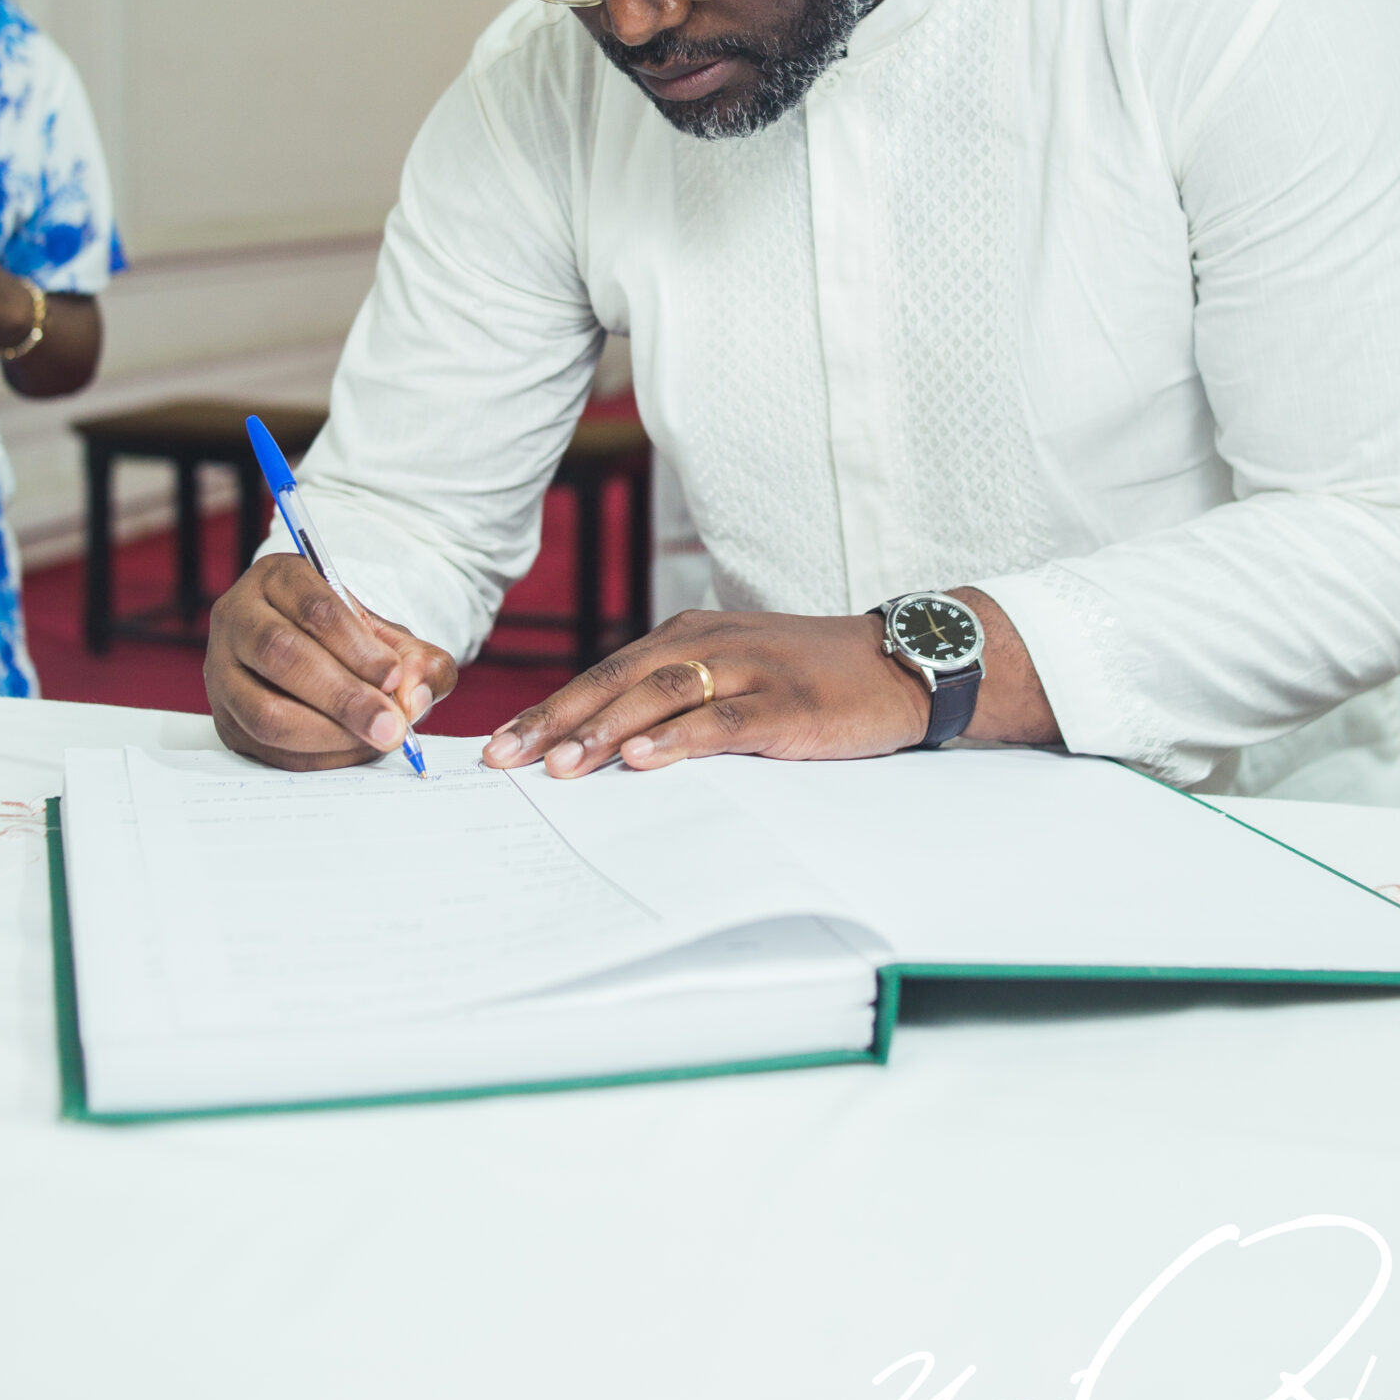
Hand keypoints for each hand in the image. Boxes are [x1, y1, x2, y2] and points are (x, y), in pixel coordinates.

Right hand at [205, 554, 457, 770]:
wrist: (314, 656)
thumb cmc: (352, 643)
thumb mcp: (392, 639)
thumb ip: (420, 662)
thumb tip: (416, 698)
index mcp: (280, 577)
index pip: (314, 608)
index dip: (355, 647)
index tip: (393, 677)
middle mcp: (239, 616)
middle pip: (281, 654)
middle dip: (342, 697)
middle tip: (390, 724)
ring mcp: (221, 669)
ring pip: (263, 709)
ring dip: (327, 733)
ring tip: (374, 738)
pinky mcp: (222, 717)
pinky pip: (263, 747)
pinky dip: (314, 756)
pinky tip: (350, 750)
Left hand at [481, 608, 930, 777]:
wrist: (900, 661)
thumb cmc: (808, 675)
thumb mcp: (734, 669)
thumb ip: (677, 695)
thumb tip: (603, 745)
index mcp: (691, 634)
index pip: (606, 673)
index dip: (551, 709)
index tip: (500, 746)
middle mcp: (712, 643)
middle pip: (619, 680)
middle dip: (557, 721)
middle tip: (506, 759)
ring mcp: (751, 670)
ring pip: (663, 695)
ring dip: (607, 730)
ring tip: (563, 765)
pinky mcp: (787, 703)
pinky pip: (725, 720)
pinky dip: (681, 739)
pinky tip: (645, 760)